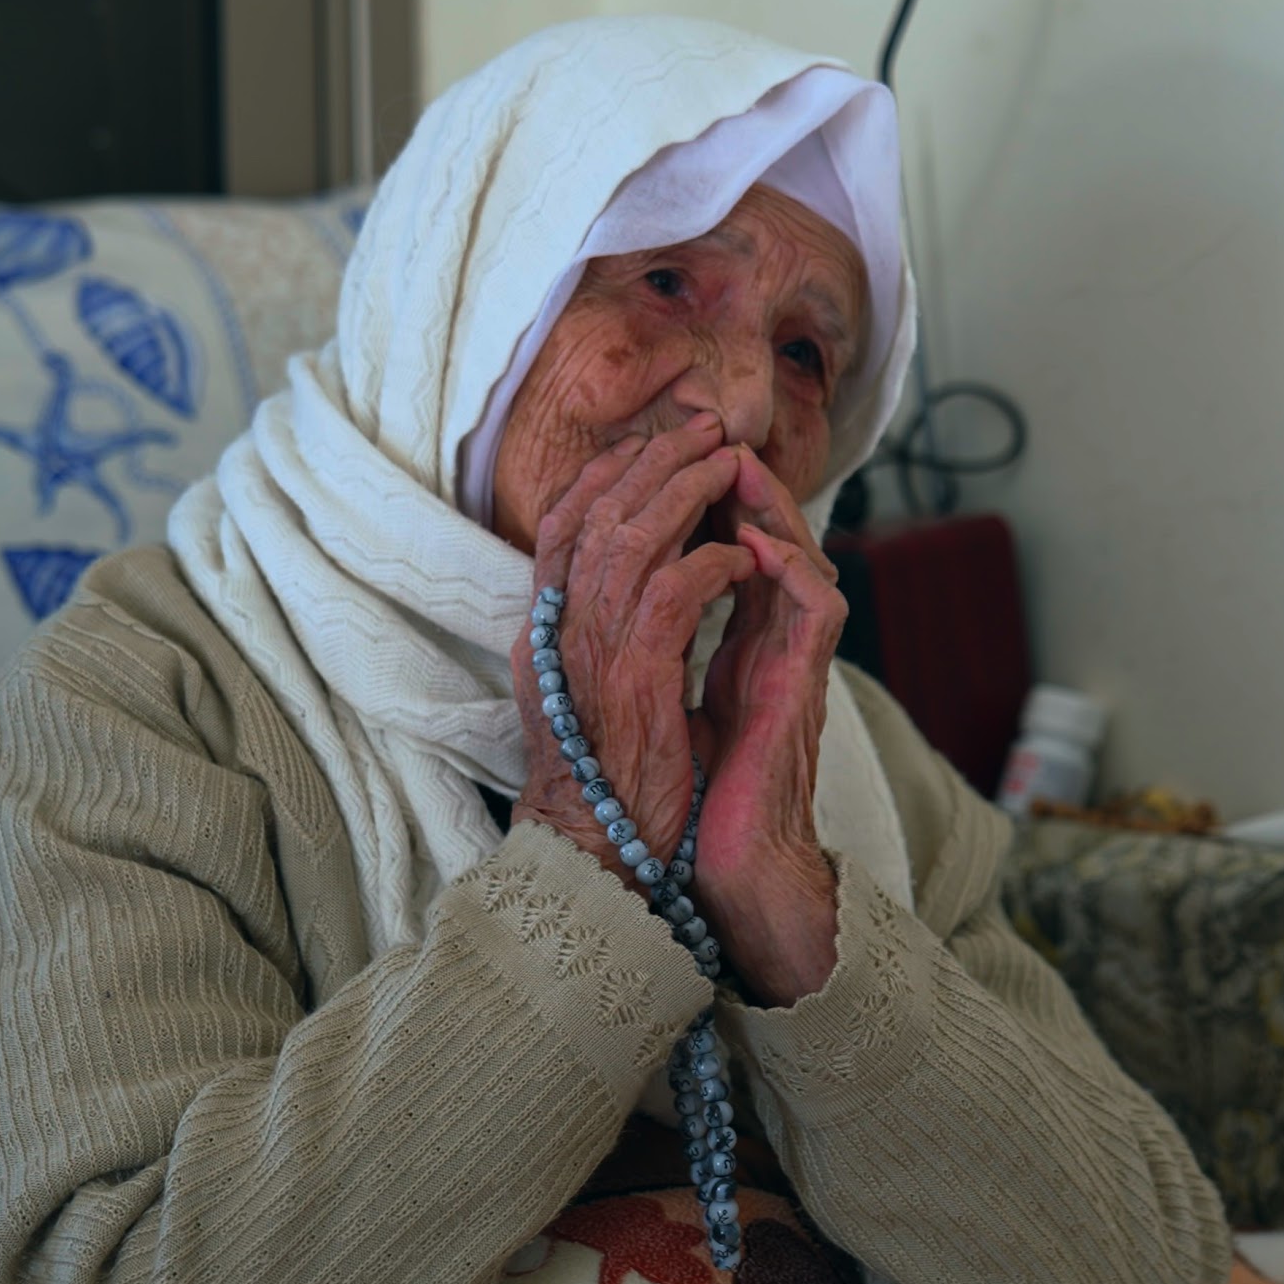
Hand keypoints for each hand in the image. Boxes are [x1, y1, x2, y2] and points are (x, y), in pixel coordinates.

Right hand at [510, 415, 751, 877]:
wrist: (599, 854)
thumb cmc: (606, 780)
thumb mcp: (593, 692)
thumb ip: (603, 637)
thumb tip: (635, 585)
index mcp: (542, 634)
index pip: (559, 527)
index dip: (603, 476)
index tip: (648, 442)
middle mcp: (555, 634)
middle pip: (595, 516)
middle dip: (652, 462)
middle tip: (704, 429)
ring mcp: (590, 655)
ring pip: (632, 540)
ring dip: (686, 493)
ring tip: (730, 467)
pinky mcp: (636, 681)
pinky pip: (672, 594)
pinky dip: (709, 564)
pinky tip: (741, 556)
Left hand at [688, 447, 846, 1005]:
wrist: (721, 873)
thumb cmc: (687, 804)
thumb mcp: (652, 708)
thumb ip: (652, 656)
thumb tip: (606, 613)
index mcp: (733, 646)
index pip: (725, 550)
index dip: (696, 502)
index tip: (656, 462)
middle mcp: (767, 645)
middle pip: (766, 537)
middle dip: (732, 482)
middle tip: (700, 435)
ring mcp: (790, 663)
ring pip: (798, 555)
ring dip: (767, 504)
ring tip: (730, 463)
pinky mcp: (803, 687)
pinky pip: (814, 607)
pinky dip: (788, 566)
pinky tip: (751, 540)